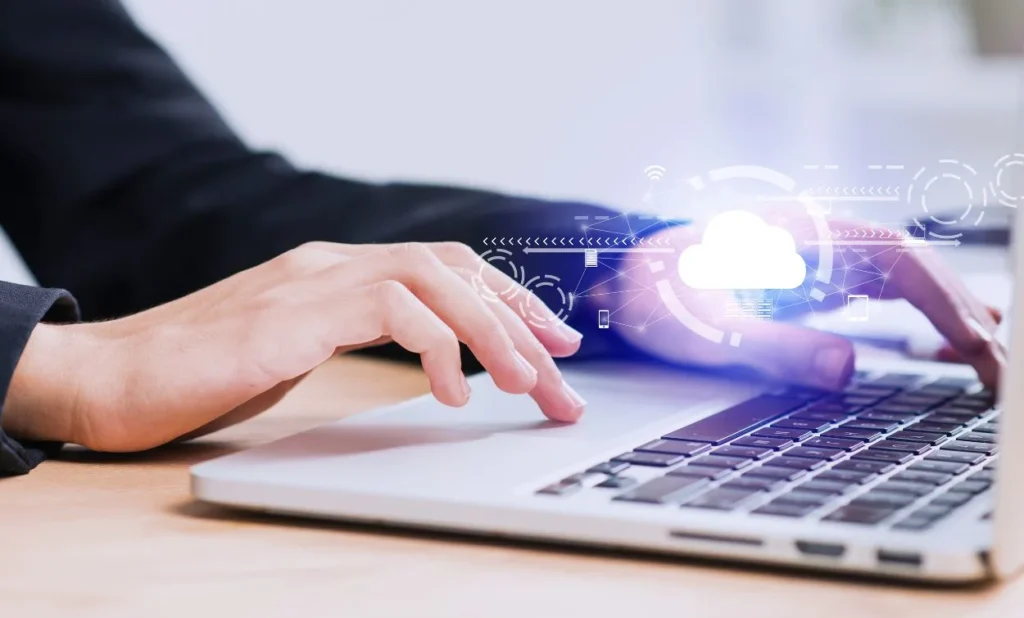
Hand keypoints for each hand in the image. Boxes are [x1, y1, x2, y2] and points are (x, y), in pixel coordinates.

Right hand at [2, 242, 586, 451]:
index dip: (510, 302)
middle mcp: (335, 263)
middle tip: (562, 377)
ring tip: (525, 384)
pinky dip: (434, 345)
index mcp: (341, 272)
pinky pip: (389, 308)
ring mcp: (313, 281)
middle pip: (456, 271)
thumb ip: (360, 337)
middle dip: (521, 323)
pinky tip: (449, 391)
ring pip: (434, 279)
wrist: (113, 378)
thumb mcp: (304, 351)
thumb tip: (437, 358)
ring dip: (492, 333)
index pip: (448, 269)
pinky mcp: (292, 312)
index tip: (555, 343)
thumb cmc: (205, 374)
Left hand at [612, 216, 1003, 390]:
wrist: (620, 282)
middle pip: (912, 266)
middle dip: (961, 312)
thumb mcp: (706, 329)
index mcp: (799, 236)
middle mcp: (817, 239)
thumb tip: (848, 367)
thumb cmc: (655, 296)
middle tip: (999, 369)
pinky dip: (919, 316)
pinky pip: (880, 292)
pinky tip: (943, 342)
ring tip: (992, 354)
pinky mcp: (810, 280)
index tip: (976, 344)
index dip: (943, 301)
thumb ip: (773, 346)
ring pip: (903, 277)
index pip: (897, 259)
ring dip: (948, 312)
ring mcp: (816, 257)